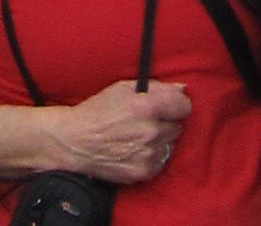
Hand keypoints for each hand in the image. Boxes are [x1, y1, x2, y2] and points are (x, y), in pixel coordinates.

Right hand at [52, 80, 191, 183]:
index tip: (169, 105)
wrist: (76, 141)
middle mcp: (151, 132)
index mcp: (147, 107)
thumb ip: (156, 87)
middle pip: (177, 127)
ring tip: (139, 135)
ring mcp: (148, 155)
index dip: (177, 104)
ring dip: (160, 140)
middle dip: (165, 122)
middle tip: (147, 120)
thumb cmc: (98, 110)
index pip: (184, 106)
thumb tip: (182, 89)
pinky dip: (153, 155)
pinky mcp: (144, 172)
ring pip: (170, 145)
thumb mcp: (123, 88)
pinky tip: (136, 149)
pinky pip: (161, 162)